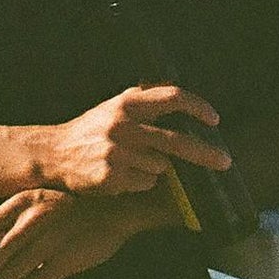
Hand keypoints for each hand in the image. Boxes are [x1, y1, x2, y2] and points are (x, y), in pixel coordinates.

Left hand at [0, 186, 173, 278]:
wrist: (119, 208)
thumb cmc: (72, 209)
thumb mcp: (39, 206)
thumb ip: (7, 226)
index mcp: (21, 203)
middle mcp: (32, 220)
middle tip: (12, 267)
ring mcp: (49, 240)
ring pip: (13, 275)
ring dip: (22, 273)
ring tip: (43, 258)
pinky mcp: (64, 260)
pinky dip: (42, 278)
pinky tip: (57, 264)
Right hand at [38, 86, 228, 195]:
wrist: (53, 153)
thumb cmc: (92, 129)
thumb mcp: (116, 105)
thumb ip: (147, 99)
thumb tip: (186, 98)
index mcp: (127, 103)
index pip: (173, 97)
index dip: (198, 107)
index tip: (215, 120)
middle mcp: (123, 125)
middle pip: (177, 140)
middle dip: (206, 153)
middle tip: (225, 162)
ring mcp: (117, 152)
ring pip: (162, 166)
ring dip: (156, 168)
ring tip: (132, 163)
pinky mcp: (111, 176)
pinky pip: (145, 182)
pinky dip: (141, 182)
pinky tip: (121, 175)